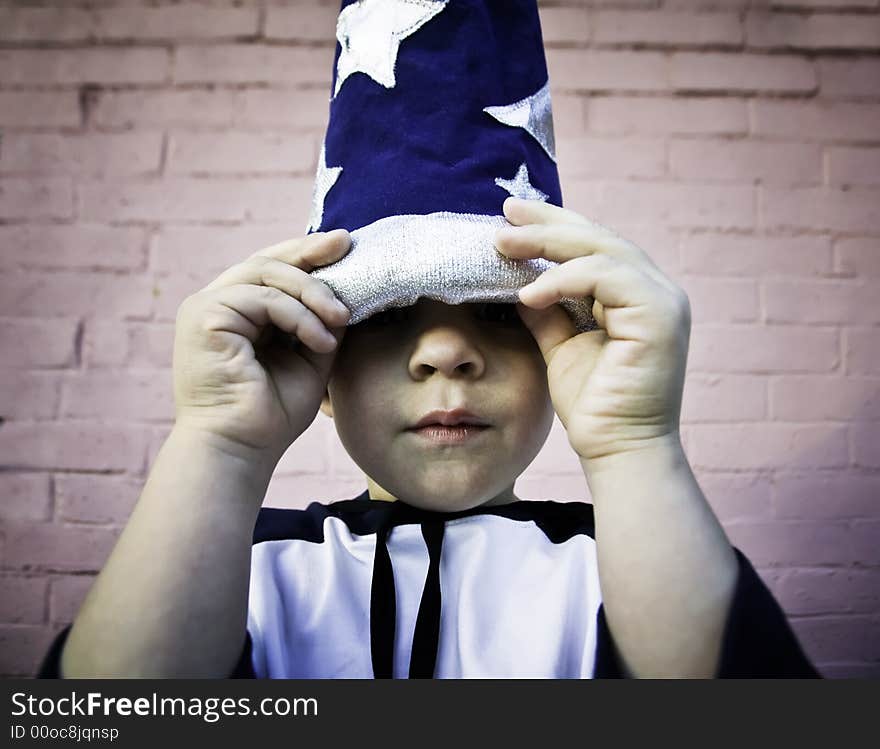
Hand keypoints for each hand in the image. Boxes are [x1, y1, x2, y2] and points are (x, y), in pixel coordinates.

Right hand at [172, 230, 352, 461]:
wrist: (241, 449)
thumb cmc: (272, 414)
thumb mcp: (310, 357)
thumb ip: (321, 321)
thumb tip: (349, 288)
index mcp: (236, 313)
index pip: (271, 270)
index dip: (306, 253)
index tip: (344, 244)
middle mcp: (216, 304)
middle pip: (267, 261)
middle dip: (310, 253)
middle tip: (346, 247)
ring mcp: (205, 307)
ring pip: (267, 274)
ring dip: (313, 295)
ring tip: (341, 320)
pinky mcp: (203, 316)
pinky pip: (264, 300)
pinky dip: (299, 316)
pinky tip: (321, 340)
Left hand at [494, 197, 690, 462]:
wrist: (617, 451)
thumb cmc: (593, 406)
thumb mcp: (561, 347)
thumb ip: (548, 313)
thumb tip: (519, 284)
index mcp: (636, 296)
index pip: (594, 246)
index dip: (554, 226)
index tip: (511, 217)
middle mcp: (656, 291)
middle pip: (599, 238)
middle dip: (547, 224)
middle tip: (503, 215)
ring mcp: (663, 301)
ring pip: (603, 249)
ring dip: (548, 244)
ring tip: (503, 246)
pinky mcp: (660, 317)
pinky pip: (606, 277)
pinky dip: (564, 279)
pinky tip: (529, 293)